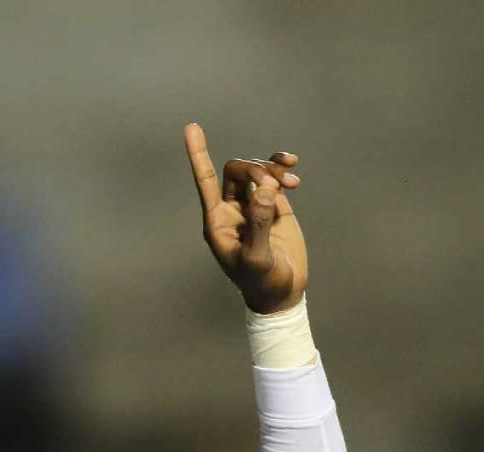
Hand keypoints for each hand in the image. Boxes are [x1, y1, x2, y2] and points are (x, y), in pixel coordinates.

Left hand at [185, 123, 306, 313]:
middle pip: (236, 171)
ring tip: (291, 182)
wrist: (282, 292)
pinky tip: (292, 172)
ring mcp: (252, 206)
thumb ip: (260, 223)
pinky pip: (273, 177)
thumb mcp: (258, 258)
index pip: (204, 181)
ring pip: (256, 171)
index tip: (191, 127)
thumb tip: (265, 188)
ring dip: (272, 169)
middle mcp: (231, 210)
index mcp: (217, 222)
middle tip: (275, 184)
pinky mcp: (273, 205)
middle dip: (254, 169)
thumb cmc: (262, 282)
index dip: (198, 154)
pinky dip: (282, 170)